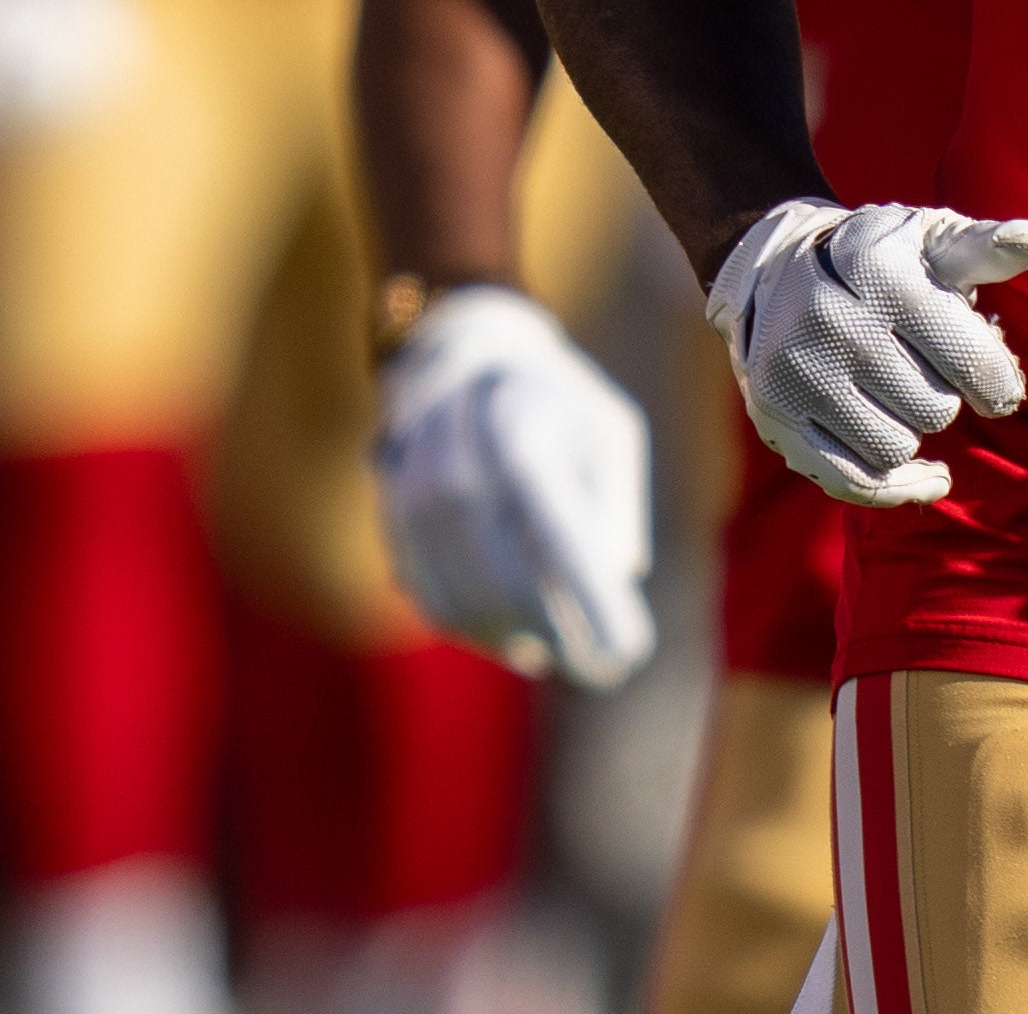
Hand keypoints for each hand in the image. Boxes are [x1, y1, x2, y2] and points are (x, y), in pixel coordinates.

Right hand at [373, 286, 657, 687]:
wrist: (461, 357)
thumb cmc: (558, 402)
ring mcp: (415, 495)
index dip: (596, 604)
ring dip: (516, 639)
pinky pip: (432, 599)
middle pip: (509, 582)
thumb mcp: (610, 429)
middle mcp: (460, 464)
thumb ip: (616, 503)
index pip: (563, 540)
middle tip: (601, 669)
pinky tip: (513, 639)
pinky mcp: (394, 523)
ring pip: (465, 600)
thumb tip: (620, 577)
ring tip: (556, 652)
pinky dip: (476, 630)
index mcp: (523, 433)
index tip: (634, 653)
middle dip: (559, 636)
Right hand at [709, 199, 1027, 506]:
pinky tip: (929, 474)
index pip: (968, 358)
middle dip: (946, 395)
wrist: (777, 270)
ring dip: (913, 430)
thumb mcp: (930, 239)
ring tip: (904, 396)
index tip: (998, 380)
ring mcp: (796, 376)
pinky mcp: (777, 420)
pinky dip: (898, 488)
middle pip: (935, 409)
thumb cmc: (879, 259)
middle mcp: (830, 324)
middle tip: (931, 371)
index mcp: (879, 272)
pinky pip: (852, 483)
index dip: (997, 379)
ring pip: (895, 449)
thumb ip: (987, 247)